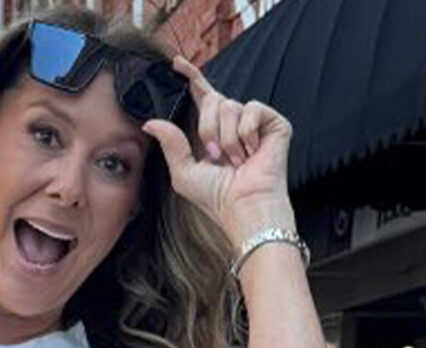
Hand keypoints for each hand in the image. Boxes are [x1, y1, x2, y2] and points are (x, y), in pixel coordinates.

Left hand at [142, 55, 296, 247]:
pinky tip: (252, 152)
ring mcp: (255, 122)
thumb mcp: (183, 171)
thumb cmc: (217, 197)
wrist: (244, 207)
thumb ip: (170, 143)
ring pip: (229, 105)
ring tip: (236, 160)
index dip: (190, 77)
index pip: (201, 96)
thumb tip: (150, 122)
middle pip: (212, 99)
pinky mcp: (274, 122)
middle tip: (216, 156)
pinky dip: (247, 132)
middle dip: (207, 128)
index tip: (176, 63)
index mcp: (213, 131)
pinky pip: (252, 108)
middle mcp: (234, 124)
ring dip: (227, 137)